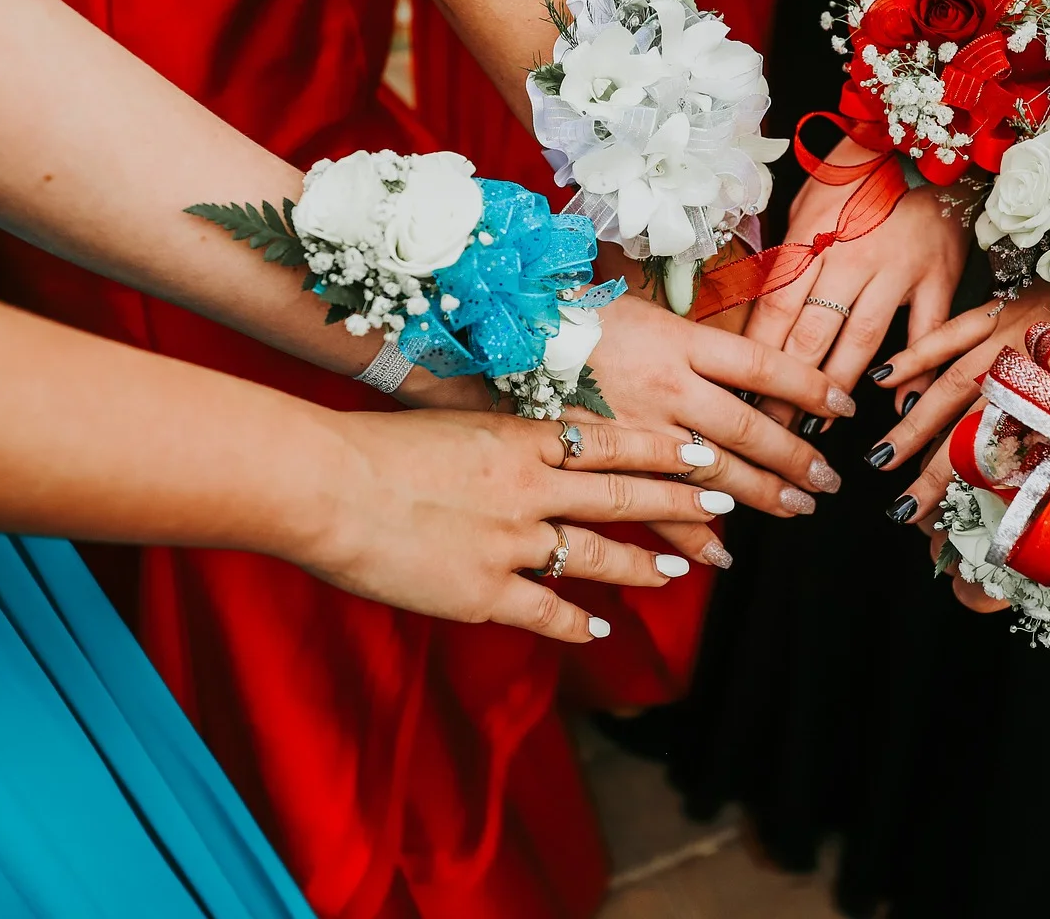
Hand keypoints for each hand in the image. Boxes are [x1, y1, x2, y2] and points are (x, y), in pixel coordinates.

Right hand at [321, 410, 723, 641]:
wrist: (324, 485)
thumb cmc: (370, 445)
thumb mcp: (449, 422)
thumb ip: (497, 437)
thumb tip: (529, 442)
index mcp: (519, 438)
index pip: (612, 441)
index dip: (663, 448)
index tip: (703, 450)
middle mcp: (528, 488)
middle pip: (623, 494)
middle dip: (680, 500)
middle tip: (725, 501)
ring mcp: (511, 543)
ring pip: (598, 553)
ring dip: (644, 562)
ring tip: (680, 567)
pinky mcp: (483, 592)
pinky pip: (547, 612)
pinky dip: (577, 621)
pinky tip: (601, 628)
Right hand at [577, 290, 853, 563]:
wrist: (511, 336)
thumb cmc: (584, 315)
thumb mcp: (650, 310)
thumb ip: (700, 341)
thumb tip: (754, 366)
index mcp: (680, 342)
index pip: (762, 367)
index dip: (809, 388)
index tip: (843, 407)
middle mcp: (666, 387)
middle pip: (747, 428)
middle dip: (793, 458)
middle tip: (827, 480)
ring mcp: (636, 430)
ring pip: (711, 472)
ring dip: (759, 496)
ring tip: (796, 509)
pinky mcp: (607, 462)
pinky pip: (655, 507)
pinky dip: (690, 535)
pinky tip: (721, 553)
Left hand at [741, 140, 968, 431]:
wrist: (924, 140)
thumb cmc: (857, 172)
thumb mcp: (809, 200)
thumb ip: (791, 251)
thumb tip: (760, 303)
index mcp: (811, 235)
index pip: (775, 306)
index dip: (758, 355)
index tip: (741, 392)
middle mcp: (850, 254)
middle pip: (811, 332)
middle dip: (786, 388)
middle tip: (769, 429)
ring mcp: (897, 266)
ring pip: (862, 339)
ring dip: (836, 388)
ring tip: (817, 429)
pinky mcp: (939, 275)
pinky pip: (926, 330)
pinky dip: (916, 367)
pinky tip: (900, 402)